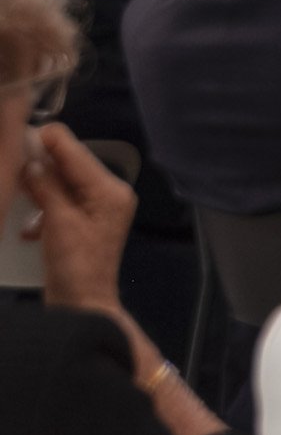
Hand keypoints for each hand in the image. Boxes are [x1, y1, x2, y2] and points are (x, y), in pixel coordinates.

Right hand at [22, 125, 132, 317]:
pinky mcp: (84, 225)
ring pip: (64, 186)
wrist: (83, 307)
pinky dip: (43, 210)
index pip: (79, 156)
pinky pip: (61, 205)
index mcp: (110, 191)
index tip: (30, 128)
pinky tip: (28, 227)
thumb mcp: (58, 223)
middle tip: (16, 156)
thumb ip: (47, 188)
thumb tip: (33, 161)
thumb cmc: (74, 266)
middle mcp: (110, 195)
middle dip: (43, 164)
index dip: (53, 141)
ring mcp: (98, 211)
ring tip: (17, 185)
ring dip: (40, 188)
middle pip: (72, 169)